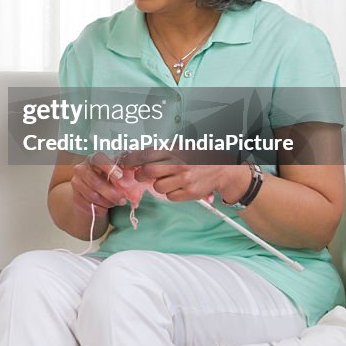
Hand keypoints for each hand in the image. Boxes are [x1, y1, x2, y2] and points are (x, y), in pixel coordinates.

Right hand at [71, 152, 126, 216]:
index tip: (120, 176)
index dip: (109, 167)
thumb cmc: (108, 179)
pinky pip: (89, 206)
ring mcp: (76, 183)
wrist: (93, 192)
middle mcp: (81, 169)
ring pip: (93, 196)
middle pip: (95, 182)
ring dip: (107, 202)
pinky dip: (100, 210)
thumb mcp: (115, 173)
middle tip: (122, 200)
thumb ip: (121, 173)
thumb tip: (131, 175)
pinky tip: (106, 208)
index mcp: (93, 159)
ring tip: (115, 203)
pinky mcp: (75, 197)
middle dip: (111, 194)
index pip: (98, 159)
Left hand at [128, 149, 243, 201]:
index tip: (123, 162)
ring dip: (158, 184)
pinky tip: (177, 186)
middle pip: (148, 172)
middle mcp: (178, 164)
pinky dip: (170, 193)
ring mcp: (184, 180)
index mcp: (174, 150)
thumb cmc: (197, 157)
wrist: (222, 168)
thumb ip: (159, 152)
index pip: (145, 155)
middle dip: (141, 175)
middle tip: (143, 174)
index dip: (131, 160)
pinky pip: (170, 197)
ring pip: (157, 187)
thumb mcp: (178, 148)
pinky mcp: (190, 193)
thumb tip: (136, 155)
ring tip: (167, 179)